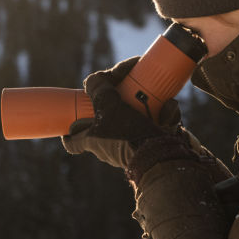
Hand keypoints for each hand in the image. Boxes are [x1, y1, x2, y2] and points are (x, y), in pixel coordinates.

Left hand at [62, 57, 180, 167]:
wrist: (159, 157)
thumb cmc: (128, 134)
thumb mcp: (109, 105)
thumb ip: (98, 88)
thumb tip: (94, 80)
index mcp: (93, 142)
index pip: (72, 143)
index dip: (68, 134)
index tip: (69, 125)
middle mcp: (107, 150)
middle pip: (102, 130)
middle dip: (112, 113)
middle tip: (119, 99)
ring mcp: (127, 153)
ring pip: (129, 128)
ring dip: (141, 113)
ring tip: (152, 100)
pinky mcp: (147, 151)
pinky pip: (150, 132)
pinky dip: (161, 120)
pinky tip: (169, 108)